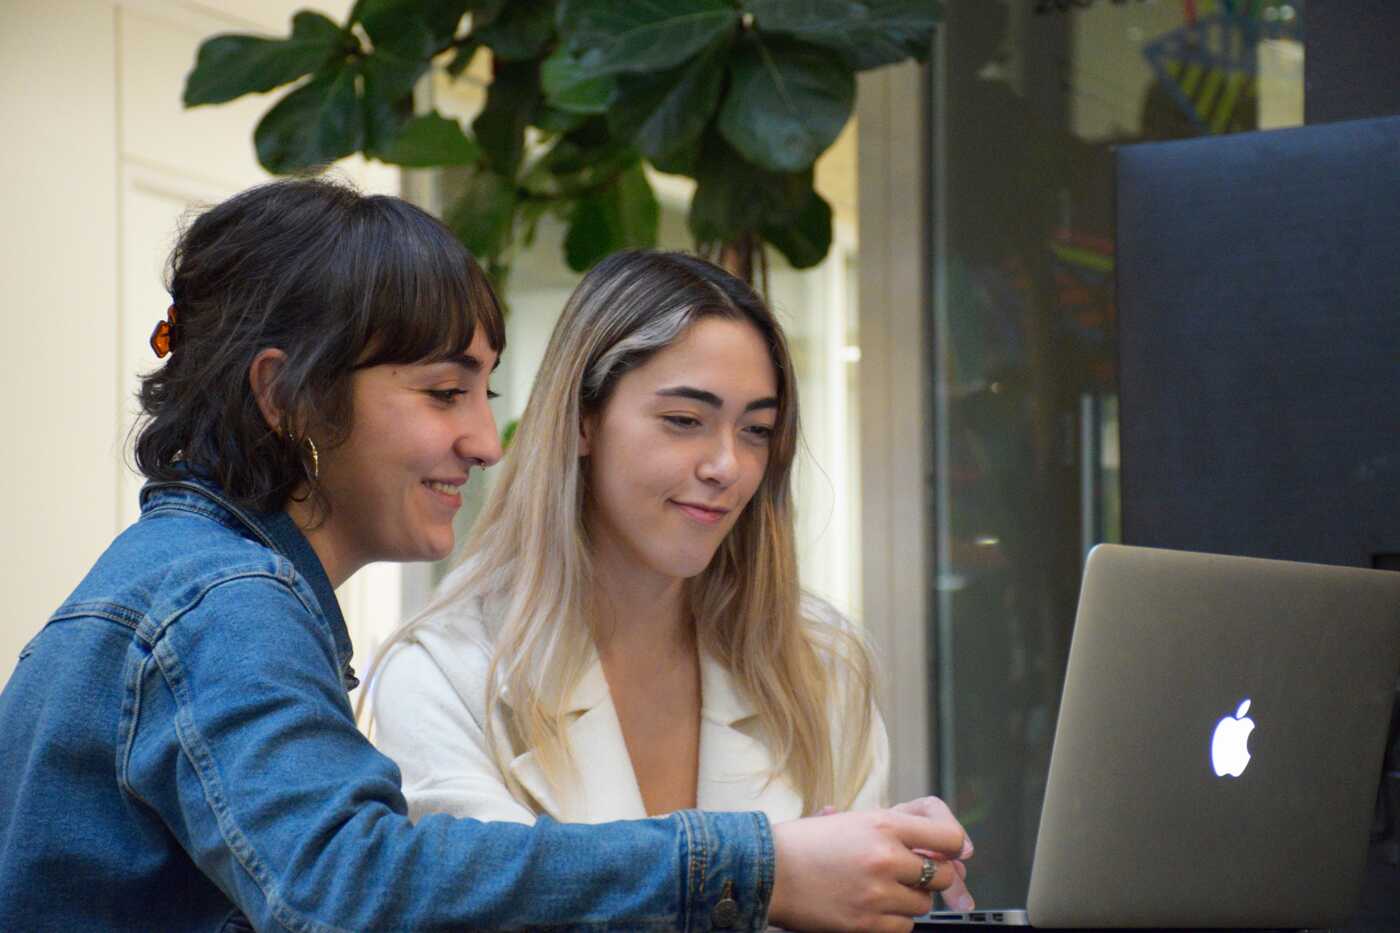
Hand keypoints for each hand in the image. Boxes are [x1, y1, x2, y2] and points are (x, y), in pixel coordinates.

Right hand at [767, 802, 972, 932]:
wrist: (768, 871)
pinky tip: (873, 907)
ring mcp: (877, 893)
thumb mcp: (853, 819)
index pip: (949, 837)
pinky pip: (903, 927)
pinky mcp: (866, 923)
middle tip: (913, 873)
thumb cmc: (806, 843)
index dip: (955, 847)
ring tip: (882, 889)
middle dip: (932, 876)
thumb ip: (896, 827)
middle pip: (942, 875)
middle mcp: (885, 857)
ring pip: (923, 904)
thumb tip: (942, 847)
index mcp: (883, 824)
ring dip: (910, 899)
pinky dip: (894, 920)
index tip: (952, 853)